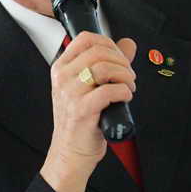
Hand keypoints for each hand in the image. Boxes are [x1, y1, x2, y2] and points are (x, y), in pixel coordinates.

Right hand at [40, 33, 136, 191]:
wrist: (70, 152)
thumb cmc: (80, 121)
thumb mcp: (89, 87)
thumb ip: (109, 63)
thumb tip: (128, 44)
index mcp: (61, 68)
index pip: (85, 39)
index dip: (109, 43)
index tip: (119, 56)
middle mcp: (62, 78)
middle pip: (98, 52)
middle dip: (121, 61)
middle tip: (128, 74)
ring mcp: (70, 94)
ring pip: (104, 68)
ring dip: (125, 75)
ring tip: (129, 86)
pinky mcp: (82, 110)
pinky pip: (109, 91)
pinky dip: (123, 91)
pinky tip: (125, 97)